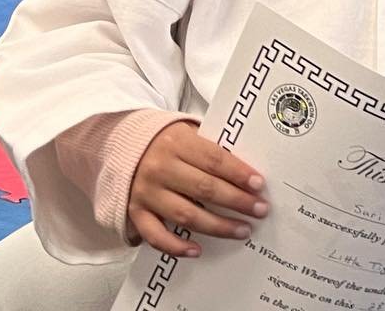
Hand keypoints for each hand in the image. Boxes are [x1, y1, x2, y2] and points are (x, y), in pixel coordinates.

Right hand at [127, 121, 268, 256]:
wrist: (123, 145)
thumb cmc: (168, 142)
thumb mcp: (190, 134)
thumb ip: (213, 150)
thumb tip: (247, 175)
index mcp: (178, 143)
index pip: (214, 160)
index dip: (239, 174)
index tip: (260, 186)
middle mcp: (160, 168)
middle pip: (204, 188)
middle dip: (237, 202)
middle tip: (260, 210)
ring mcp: (146, 192)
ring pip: (186, 214)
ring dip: (217, 226)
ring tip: (242, 231)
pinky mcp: (135, 212)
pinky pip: (155, 235)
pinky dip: (175, 246)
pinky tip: (197, 250)